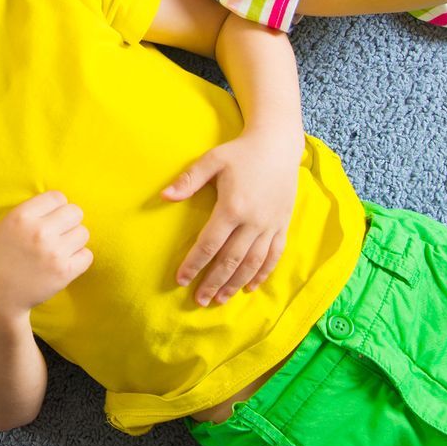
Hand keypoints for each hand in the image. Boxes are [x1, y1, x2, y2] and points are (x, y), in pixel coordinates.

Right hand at [0, 191, 92, 320]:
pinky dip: (78, 259)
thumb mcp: (2, 227)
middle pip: (75, 212)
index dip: (56, 207)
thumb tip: (55, 204)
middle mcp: (39, 231)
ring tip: (60, 249)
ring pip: (83, 233)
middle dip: (68, 221)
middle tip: (59, 233)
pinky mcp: (64, 272)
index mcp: (21, 216)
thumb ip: (27, 213)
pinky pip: (87, 255)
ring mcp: (53, 252)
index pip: (58, 196)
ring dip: (74, 240)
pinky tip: (64, 263)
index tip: (50, 217)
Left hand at [164, 130, 301, 304]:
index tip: (181, 280)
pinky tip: (250, 287)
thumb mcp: (211, 160)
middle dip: (213, 282)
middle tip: (199, 300)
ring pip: (252, 263)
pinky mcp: (282, 225)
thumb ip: (188, 180)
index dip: (194, 264)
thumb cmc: (240, 152)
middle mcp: (253, 222)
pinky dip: (262, 274)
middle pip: (230, 260)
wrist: (278, 145)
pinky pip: (273, 256)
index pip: (209, 244)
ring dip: (235, 284)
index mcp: (232, 207)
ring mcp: (270, 226)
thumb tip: (164, 196)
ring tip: (220, 299)